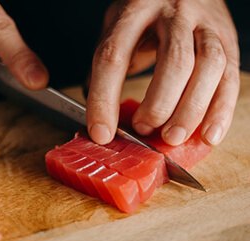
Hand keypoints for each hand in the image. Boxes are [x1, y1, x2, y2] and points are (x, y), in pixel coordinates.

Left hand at [87, 0, 239, 146]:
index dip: (105, 99)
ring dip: (191, 111)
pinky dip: (221, 111)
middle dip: (158, 106)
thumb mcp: (117, 30)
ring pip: (208, 67)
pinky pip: (230, 78)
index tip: (101, 134)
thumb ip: (106, 69)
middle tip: (144, 130)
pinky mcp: (228, 41)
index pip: (115, 56)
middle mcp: (175, 12)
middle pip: (174, 61)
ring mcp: (206, 24)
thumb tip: (99, 119)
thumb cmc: (144, 17)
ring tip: (172, 138)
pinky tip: (208, 136)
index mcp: (135, 9)